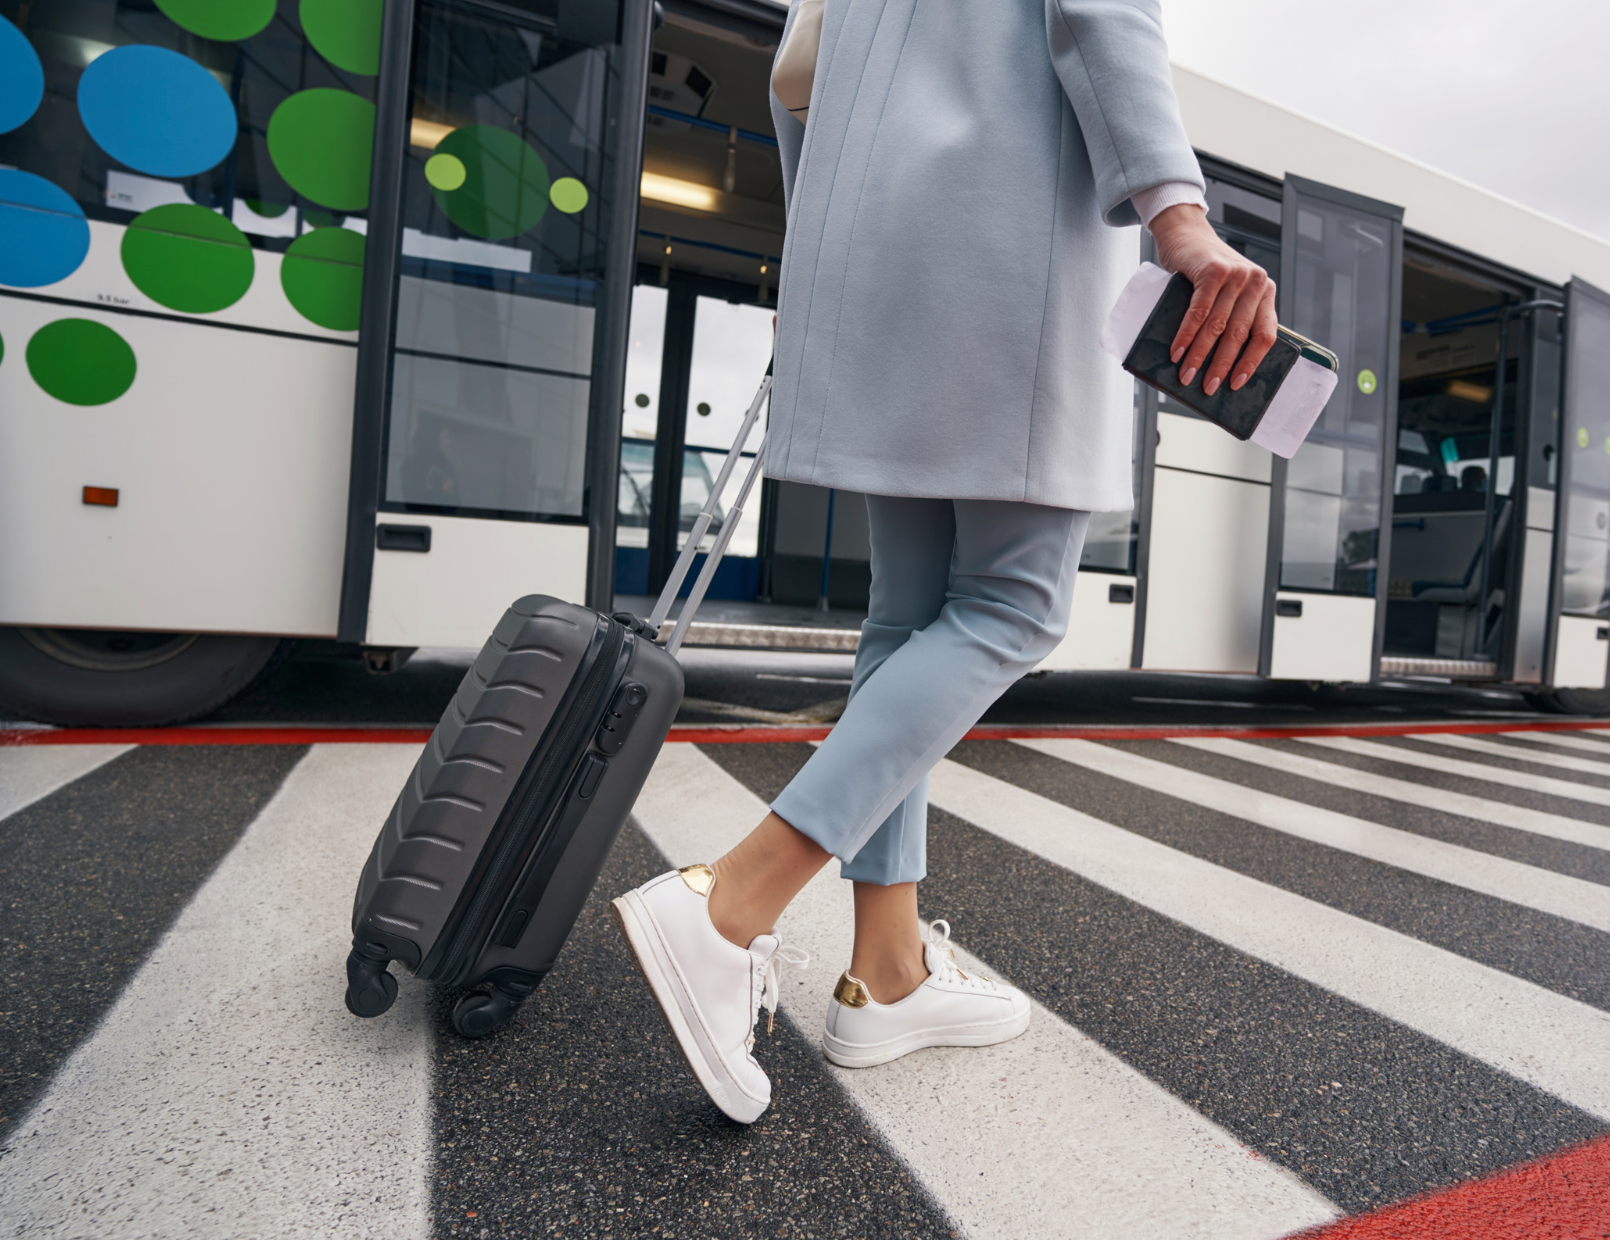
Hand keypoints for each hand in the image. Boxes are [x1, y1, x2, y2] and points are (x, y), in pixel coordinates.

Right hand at [1149, 203, 1277, 394]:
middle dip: (1221, 365)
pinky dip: (1186, 335)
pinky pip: (1199, 312)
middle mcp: (1256, 283)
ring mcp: (1236, 275)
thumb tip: (1216, 364)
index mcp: (1265, 293)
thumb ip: (1232, 317)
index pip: (1265, 335)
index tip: (1236, 384)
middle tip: (1207, 387)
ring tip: (1187, 375)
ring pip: (1217, 326)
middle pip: (1238, 334)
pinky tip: (1177, 352)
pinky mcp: (1213, 271)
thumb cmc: (1204, 270)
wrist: (1186, 234)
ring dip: (1199, 355)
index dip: (1250, 362)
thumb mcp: (1228, 293)